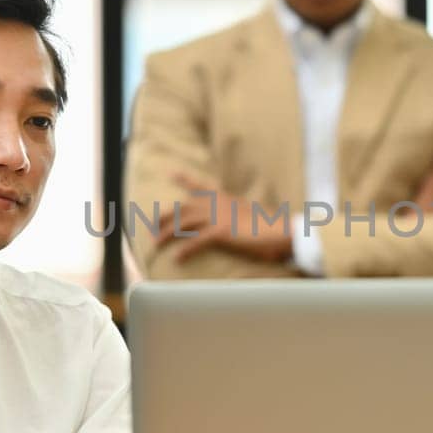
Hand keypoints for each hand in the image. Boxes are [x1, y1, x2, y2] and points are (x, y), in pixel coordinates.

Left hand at [156, 173, 291, 263]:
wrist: (281, 231)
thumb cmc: (270, 227)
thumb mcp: (250, 215)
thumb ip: (238, 216)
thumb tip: (235, 221)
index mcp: (225, 199)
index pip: (201, 186)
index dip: (184, 179)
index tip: (171, 173)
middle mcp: (218, 205)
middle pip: (183, 208)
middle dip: (165, 216)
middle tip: (152, 226)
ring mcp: (218, 217)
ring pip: (183, 223)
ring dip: (167, 233)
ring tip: (156, 243)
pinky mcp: (221, 233)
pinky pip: (195, 242)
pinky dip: (184, 250)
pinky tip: (177, 259)